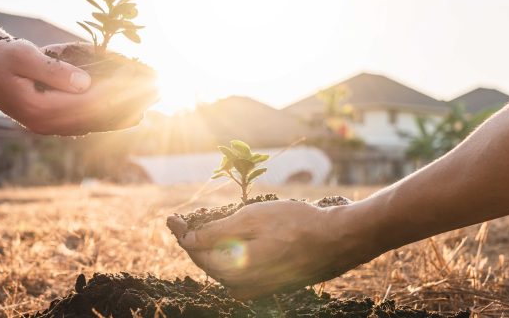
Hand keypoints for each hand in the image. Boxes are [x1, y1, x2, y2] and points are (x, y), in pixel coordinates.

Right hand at [0, 40, 155, 135]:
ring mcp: (48, 128)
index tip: (142, 85)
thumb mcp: (24, 56)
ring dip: (120, 117)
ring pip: (92, 125)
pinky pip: (84, 125)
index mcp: (40, 109)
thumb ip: (55, 71)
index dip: (118, 94)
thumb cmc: (0, 57)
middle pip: (96, 118)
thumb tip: (86, 84)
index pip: (90, 103)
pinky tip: (124, 117)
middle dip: (127, 106)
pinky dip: (105, 120)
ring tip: (148, 107)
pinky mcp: (49, 124)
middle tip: (155, 94)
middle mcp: (46, 124)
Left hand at [167, 200, 372, 299]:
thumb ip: (215, 232)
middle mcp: (241, 287)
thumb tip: (188, 240)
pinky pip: (240, 273)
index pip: (195, 252)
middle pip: (207, 262)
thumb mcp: (251, 219)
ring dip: (212, 249)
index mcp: (232, 271)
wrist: (337, 240)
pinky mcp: (269, 286)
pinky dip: (230, 256)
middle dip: (194, 241)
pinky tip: (232, 241)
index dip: (181, 233)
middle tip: (183, 221)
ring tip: (204, 229)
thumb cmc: (295, 225)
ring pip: (223, 268)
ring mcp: (256, 289)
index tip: (171, 218)